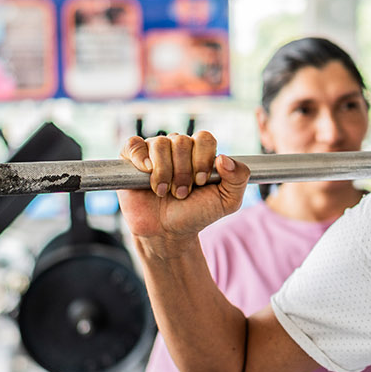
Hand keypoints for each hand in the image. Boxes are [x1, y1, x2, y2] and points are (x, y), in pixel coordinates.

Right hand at [117, 132, 249, 243]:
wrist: (167, 233)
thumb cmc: (196, 214)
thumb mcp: (227, 201)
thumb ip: (239, 178)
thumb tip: (224, 158)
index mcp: (200, 151)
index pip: (204, 138)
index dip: (202, 159)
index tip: (200, 182)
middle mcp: (177, 146)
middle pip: (181, 142)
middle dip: (183, 172)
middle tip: (181, 193)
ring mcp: (153, 151)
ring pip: (159, 144)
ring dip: (164, 173)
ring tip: (163, 192)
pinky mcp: (131, 159)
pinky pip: (134, 144)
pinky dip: (141, 157)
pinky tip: (147, 173)